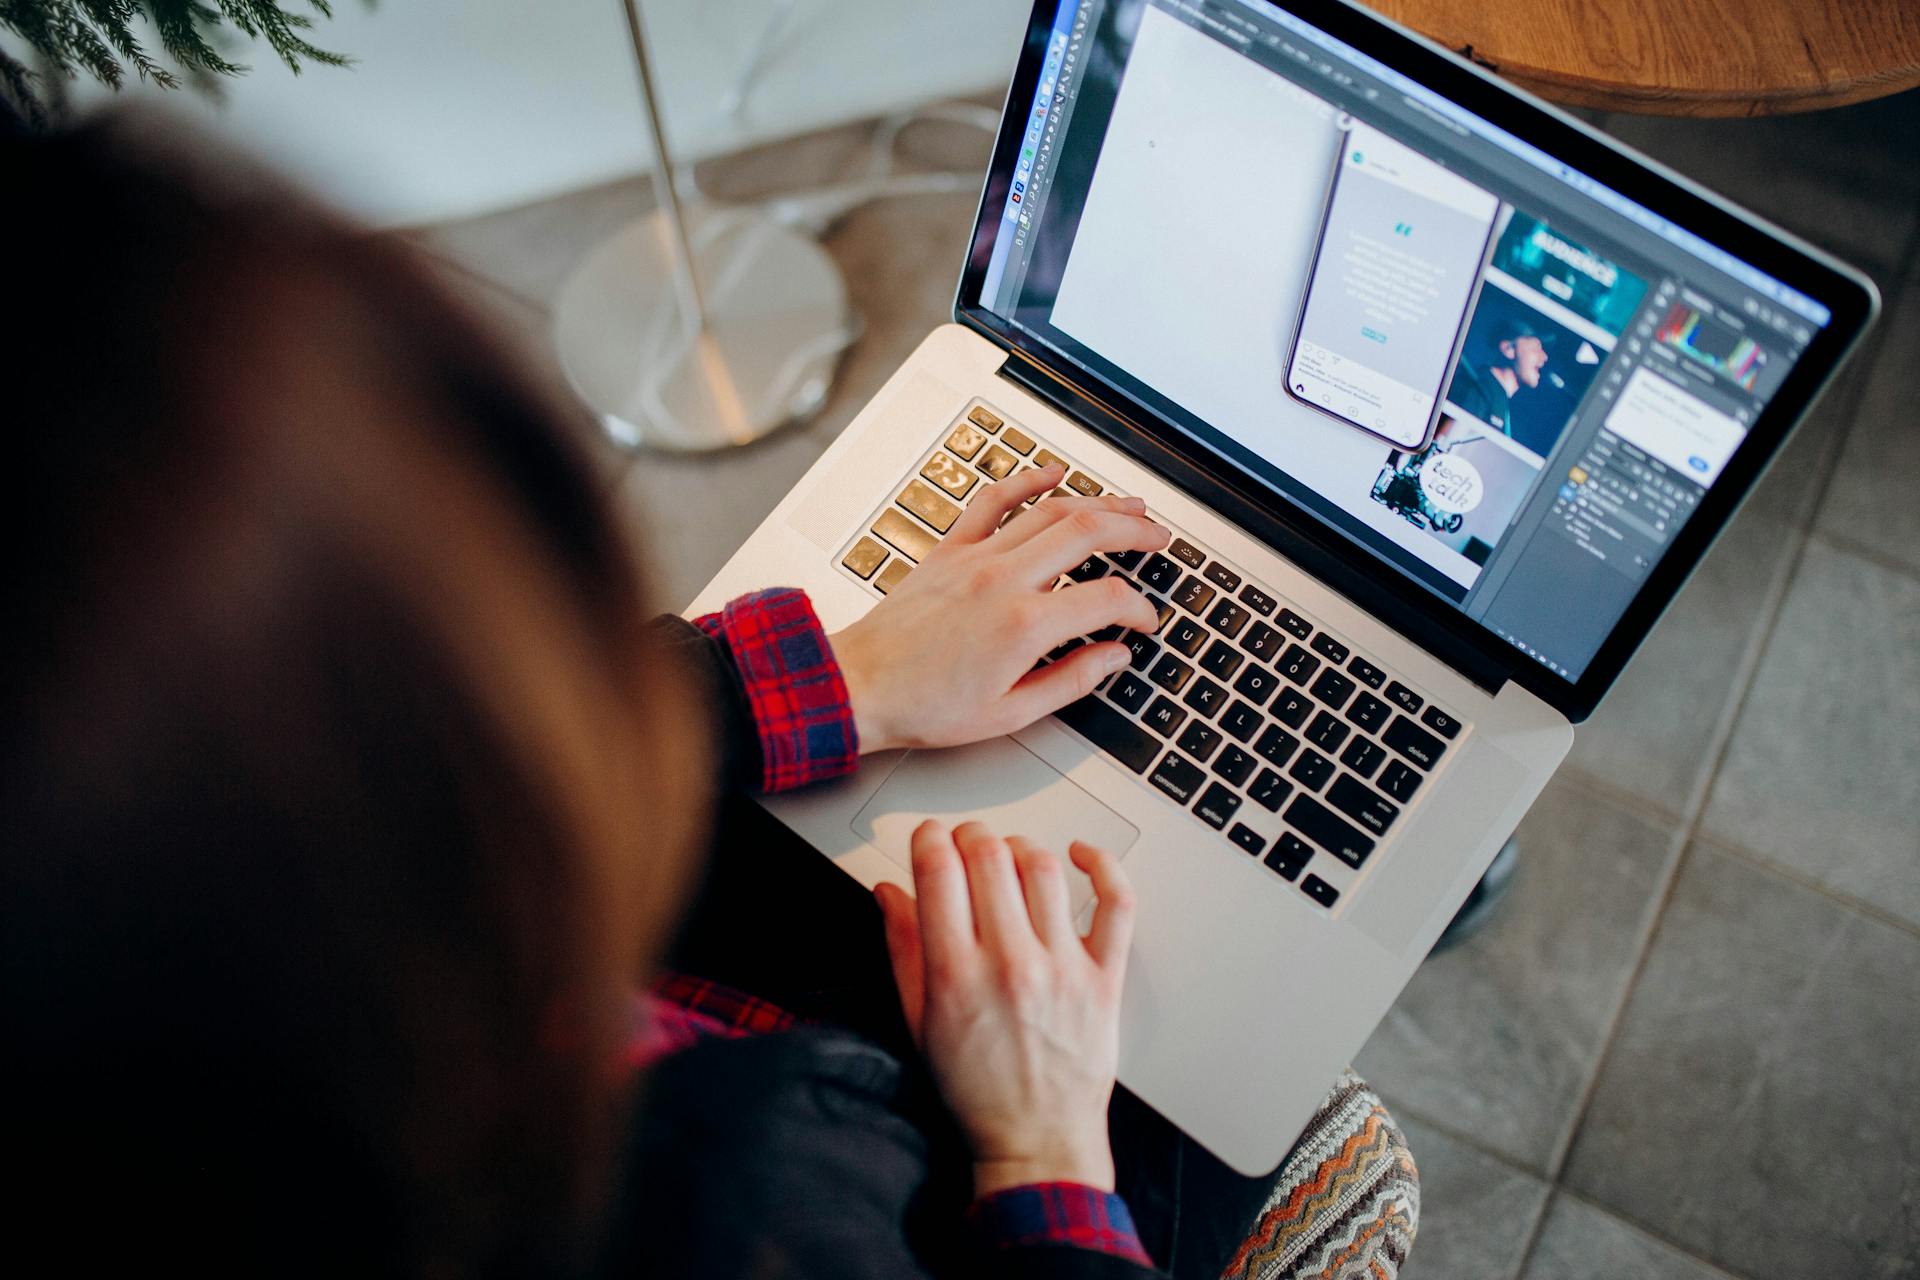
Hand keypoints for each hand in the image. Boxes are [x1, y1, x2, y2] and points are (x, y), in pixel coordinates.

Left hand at [830, 464, 1168, 754]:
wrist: (859, 686)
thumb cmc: (924, 706)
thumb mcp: (1010, 714)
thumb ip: (1072, 681)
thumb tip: (1113, 657)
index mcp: (1024, 626)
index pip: (1107, 598)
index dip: (1138, 608)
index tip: (1143, 621)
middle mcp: (1003, 580)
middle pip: (1088, 532)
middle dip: (1134, 530)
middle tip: (1159, 538)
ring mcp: (975, 558)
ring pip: (1050, 510)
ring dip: (1097, 502)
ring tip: (1129, 505)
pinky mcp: (950, 550)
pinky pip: (993, 500)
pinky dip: (1026, 480)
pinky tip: (1052, 474)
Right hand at [874, 819, 1135, 1195]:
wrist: (1037, 1141)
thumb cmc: (977, 1090)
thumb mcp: (918, 1022)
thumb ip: (903, 949)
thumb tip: (890, 892)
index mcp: (956, 975)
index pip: (939, 871)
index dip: (929, 838)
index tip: (928, 837)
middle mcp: (1011, 963)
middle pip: (990, 857)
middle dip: (970, 835)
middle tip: (964, 842)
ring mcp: (1063, 968)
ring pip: (1044, 868)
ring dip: (1020, 846)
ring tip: (1009, 855)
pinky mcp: (1104, 977)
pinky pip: (1115, 904)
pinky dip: (1102, 866)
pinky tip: (1081, 854)